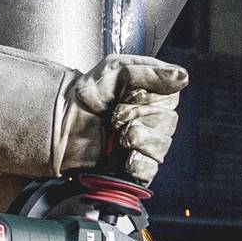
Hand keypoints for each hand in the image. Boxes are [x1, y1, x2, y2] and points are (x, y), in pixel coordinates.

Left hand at [60, 55, 189, 183]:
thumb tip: (182, 76)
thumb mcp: (115, 69)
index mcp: (152, 97)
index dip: (149, 99)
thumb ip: (149, 71)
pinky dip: (140, 164)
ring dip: (138, 139)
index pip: (171, 99)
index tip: (127, 95)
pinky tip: (127, 158)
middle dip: (139, 117)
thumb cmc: (86, 93)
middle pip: (168, 123)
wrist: (59, 120)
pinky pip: (150, 171)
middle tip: (115, 115)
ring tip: (117, 134)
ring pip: (161, 147)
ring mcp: (142, 146)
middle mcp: (151, 122)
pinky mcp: (132, 168)